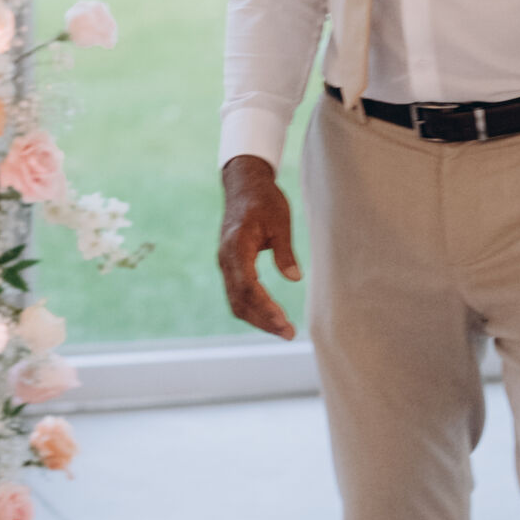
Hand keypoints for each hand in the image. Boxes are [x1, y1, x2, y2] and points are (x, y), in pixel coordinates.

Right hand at [217, 154, 300, 340]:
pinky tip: (271, 316)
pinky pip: (237, 293)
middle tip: (289, 334)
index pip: (247, 285)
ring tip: (284, 331)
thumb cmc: (264, 200)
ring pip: (236, 301)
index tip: (283, 320)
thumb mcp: (280, 221)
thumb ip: (285, 251)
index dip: (264, 306)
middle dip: (263, 320)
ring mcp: (226, 263)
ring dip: (258, 319)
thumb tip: (294, 278)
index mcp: (237, 245)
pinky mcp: (230, 265)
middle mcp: (226, 258)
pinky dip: (253, 308)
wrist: (243, 185)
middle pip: (239, 300)